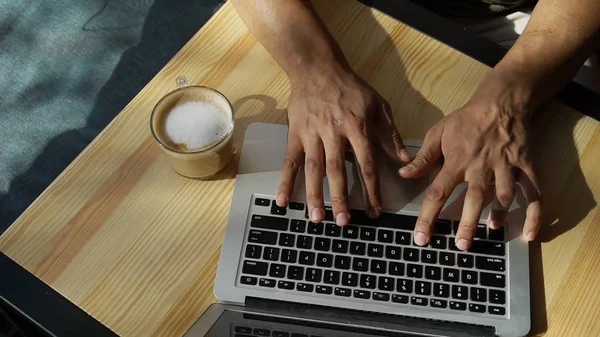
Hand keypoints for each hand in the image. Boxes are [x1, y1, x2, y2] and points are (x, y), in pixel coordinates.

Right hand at [277, 67, 411, 225]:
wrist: (317, 68)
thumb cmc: (350, 88)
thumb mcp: (378, 105)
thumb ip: (390, 134)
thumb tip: (405, 160)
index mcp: (357, 126)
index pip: (366, 163)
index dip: (371, 189)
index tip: (374, 210)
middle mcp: (333, 132)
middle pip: (337, 170)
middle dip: (340, 198)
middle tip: (344, 222)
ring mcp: (311, 134)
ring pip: (313, 168)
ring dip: (314, 194)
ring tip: (316, 217)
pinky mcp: (295, 134)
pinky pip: (290, 161)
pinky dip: (285, 181)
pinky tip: (283, 200)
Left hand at [400, 99, 540, 249]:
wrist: (501, 102)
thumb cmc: (466, 120)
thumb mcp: (438, 133)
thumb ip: (423, 157)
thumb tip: (403, 174)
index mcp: (457, 161)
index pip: (438, 192)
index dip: (428, 217)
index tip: (421, 238)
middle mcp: (481, 166)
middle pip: (474, 198)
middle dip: (467, 223)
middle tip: (461, 246)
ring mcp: (506, 167)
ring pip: (504, 195)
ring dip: (499, 214)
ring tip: (491, 231)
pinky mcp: (526, 167)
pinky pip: (533, 193)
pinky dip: (534, 214)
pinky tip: (530, 233)